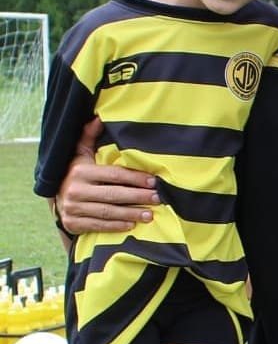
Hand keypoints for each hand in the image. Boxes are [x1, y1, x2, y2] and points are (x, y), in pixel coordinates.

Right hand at [55, 117, 160, 233]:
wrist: (55, 197)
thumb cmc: (75, 172)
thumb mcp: (80, 153)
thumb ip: (89, 136)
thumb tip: (99, 117)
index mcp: (80, 171)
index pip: (113, 175)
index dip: (135, 178)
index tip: (153, 182)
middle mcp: (75, 189)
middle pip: (113, 194)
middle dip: (138, 197)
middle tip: (157, 199)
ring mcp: (73, 208)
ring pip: (108, 212)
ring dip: (131, 214)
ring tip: (150, 214)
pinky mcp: (72, 223)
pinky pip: (99, 225)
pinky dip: (116, 226)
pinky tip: (131, 225)